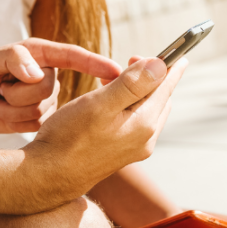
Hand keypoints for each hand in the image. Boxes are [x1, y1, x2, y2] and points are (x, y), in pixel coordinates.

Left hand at [0, 39, 121, 135]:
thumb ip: (13, 58)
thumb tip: (36, 73)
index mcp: (42, 55)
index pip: (74, 56)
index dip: (95, 63)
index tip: (117, 71)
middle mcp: (48, 75)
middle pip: (49, 89)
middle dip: (18, 93)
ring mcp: (46, 99)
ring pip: (41, 110)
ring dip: (12, 107)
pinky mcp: (41, 119)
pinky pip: (35, 124)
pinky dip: (12, 120)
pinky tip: (2, 112)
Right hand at [22, 56, 186, 209]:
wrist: (49, 174)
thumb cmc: (69, 137)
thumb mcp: (99, 104)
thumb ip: (132, 84)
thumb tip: (160, 64)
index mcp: (144, 124)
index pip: (165, 88)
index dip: (168, 66)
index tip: (177, 53)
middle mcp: (145, 139)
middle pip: (159, 99)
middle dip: (151, 78)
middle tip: (131, 60)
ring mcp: (134, 149)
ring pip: (147, 111)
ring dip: (138, 92)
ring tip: (116, 79)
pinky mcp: (121, 154)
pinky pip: (135, 122)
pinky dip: (129, 106)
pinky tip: (110, 102)